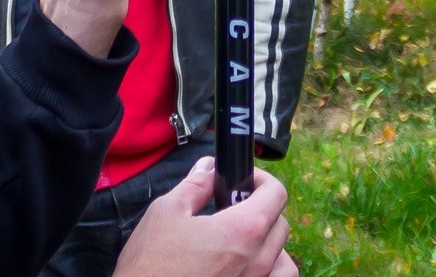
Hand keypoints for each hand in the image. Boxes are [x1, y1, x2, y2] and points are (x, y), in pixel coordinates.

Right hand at [116, 158, 296, 276]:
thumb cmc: (151, 264)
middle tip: (235, 209)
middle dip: (262, 209)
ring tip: (244, 243)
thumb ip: (195, 186)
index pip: (276, 193)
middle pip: (280, 225)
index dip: (261, 180)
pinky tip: (247, 268)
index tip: (244, 181)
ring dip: (271, 246)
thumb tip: (208, 169)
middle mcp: (257, 261)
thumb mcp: (166, 213)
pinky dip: (270, 272)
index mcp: (243, 231)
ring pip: (284, 261)